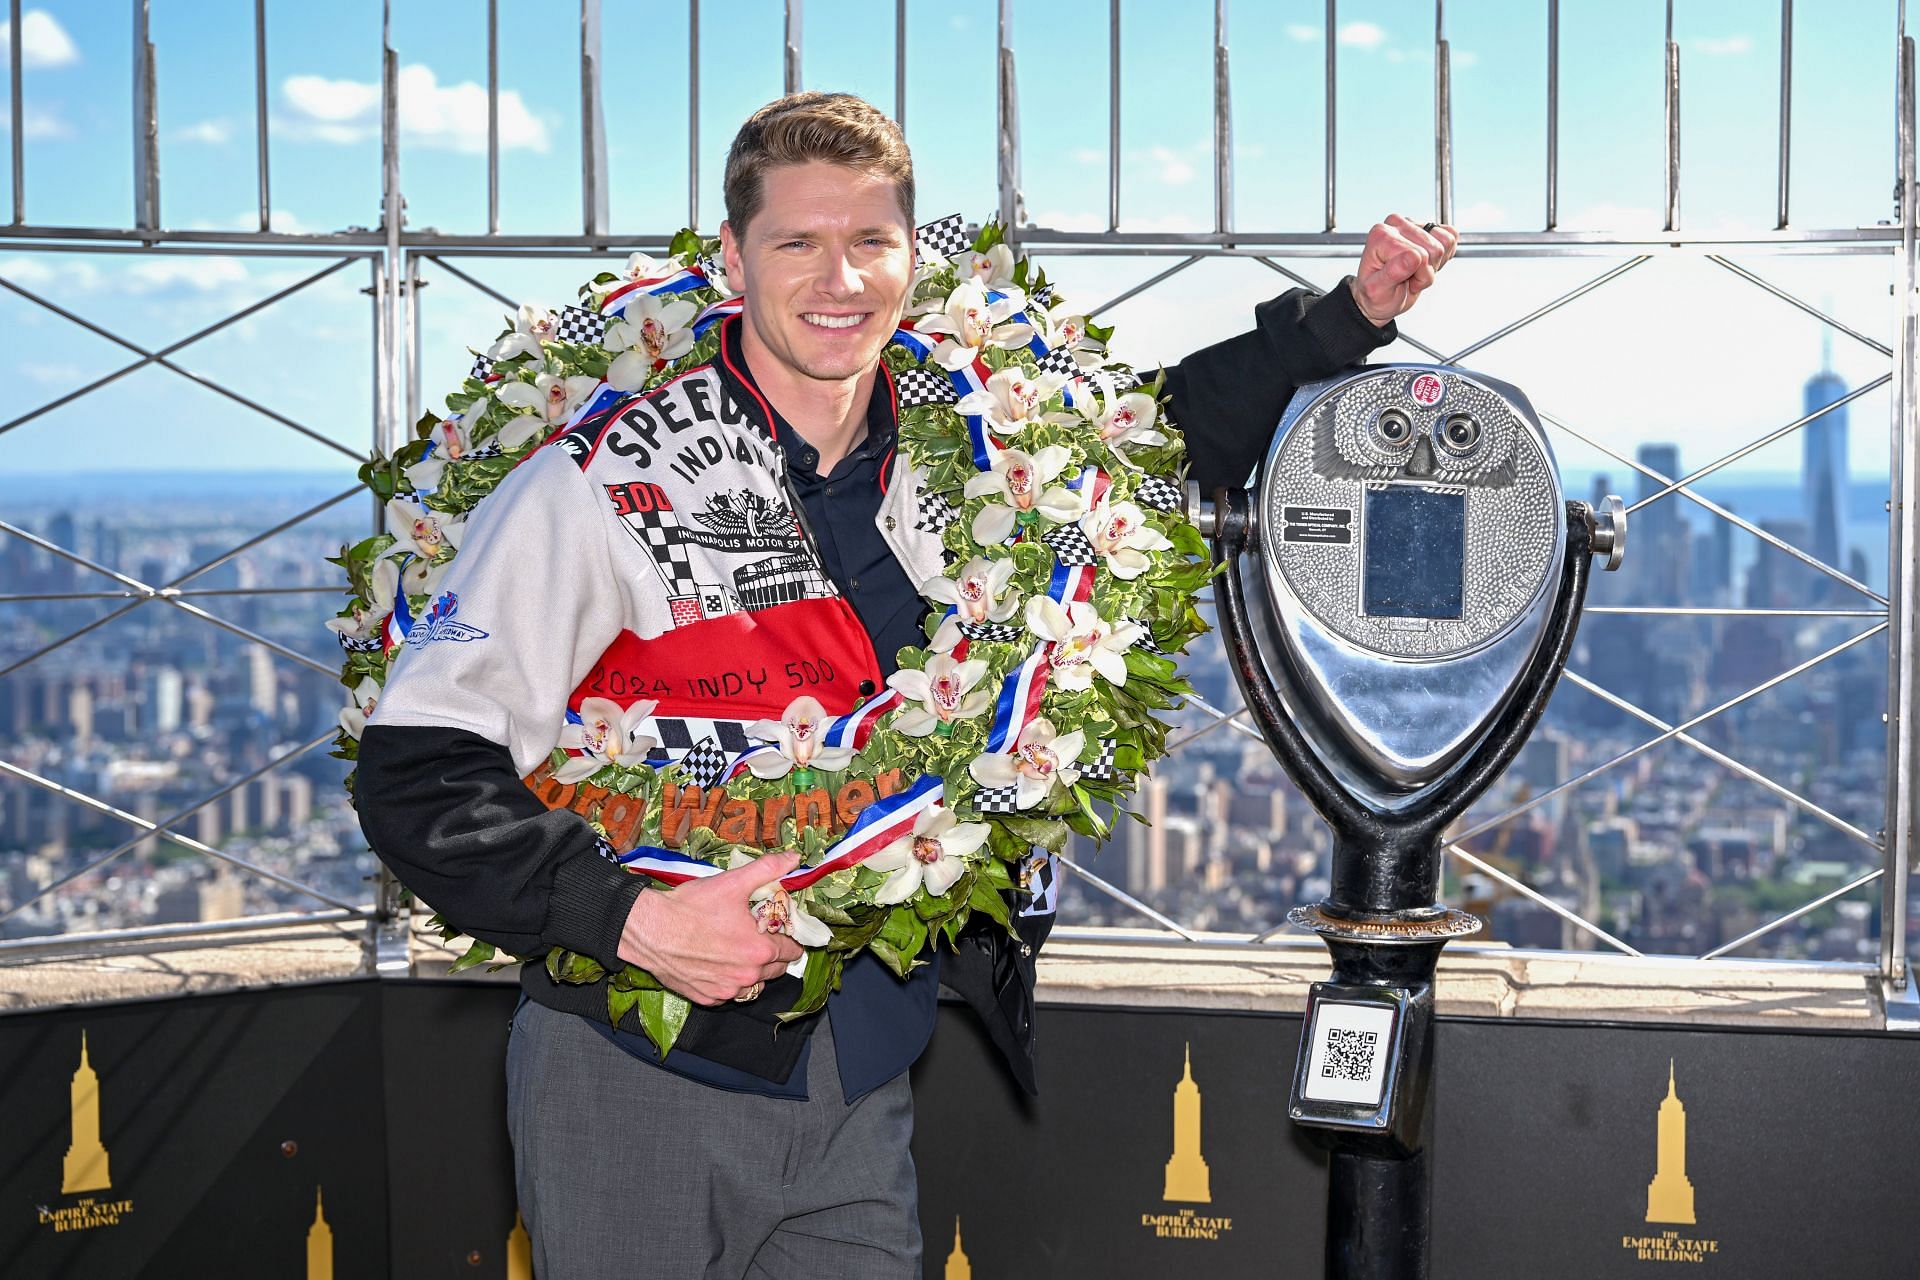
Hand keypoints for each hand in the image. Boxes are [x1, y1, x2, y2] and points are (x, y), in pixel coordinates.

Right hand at [616, 851, 804, 1005]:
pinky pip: (728, 994)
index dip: (788, 938)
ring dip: (752, 971)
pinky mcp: (707, 998)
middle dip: (773, 954)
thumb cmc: (691, 907)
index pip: (792, 951)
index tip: (778, 929)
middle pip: (776, 970)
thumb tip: (794, 858)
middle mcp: (747, 976)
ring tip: (738, 951)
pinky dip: (727, 982)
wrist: (650, 930)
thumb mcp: (732, 882)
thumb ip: (768, 870)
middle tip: (758, 937)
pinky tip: (717, 964)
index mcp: (761, 950)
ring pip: (753, 985)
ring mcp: (726, 991)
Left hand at [1350, 215, 1458, 327]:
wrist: (1381, 296)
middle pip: (1434, 249)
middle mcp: (1396, 224)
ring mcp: (1413, 224)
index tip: (1400, 281)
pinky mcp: (1428, 227)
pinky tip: (1425, 264)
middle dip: (1425, 272)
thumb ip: (1392, 273)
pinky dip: (1444, 257)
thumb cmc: (1376, 294)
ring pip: (1445, 244)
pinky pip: (1451, 237)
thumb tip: (1412, 257)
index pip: (1418, 255)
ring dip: (1433, 266)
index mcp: (1381, 236)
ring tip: (1414, 272)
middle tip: (1407, 278)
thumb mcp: (1377, 291)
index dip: (1417, 275)